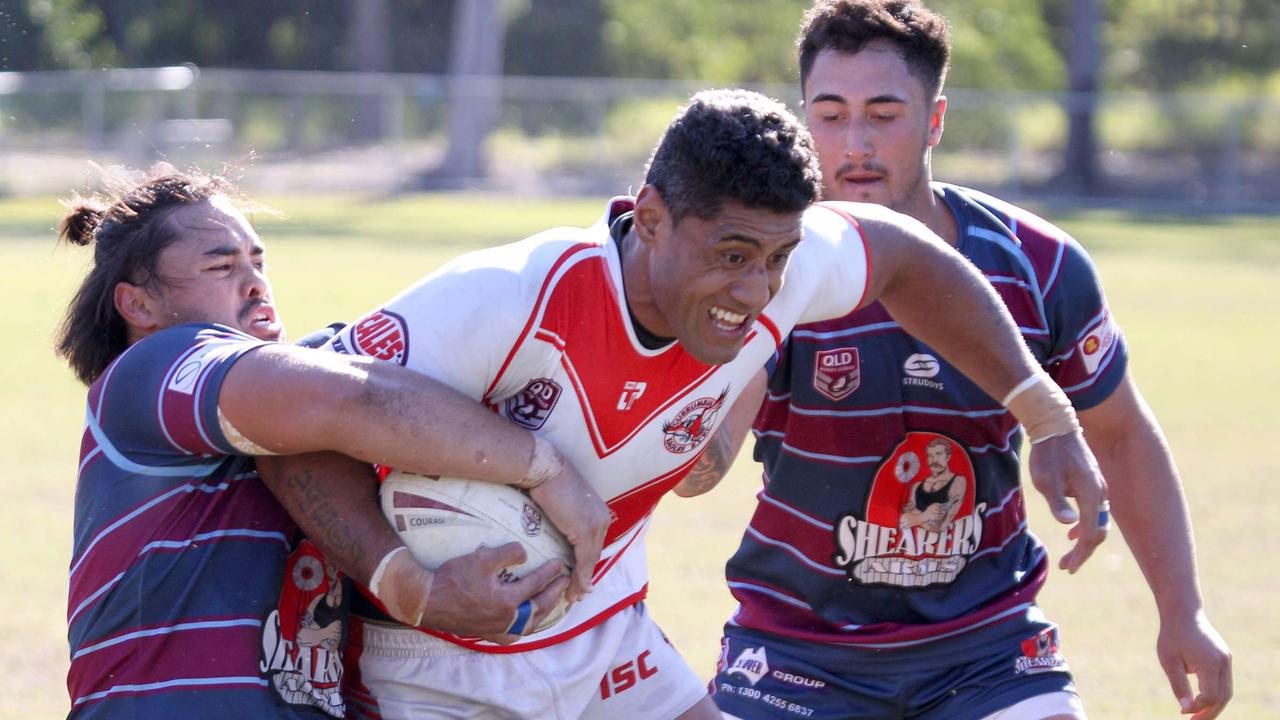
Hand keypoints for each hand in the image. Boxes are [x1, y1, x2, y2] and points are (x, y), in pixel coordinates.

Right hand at [383, 542, 569, 642]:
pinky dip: (527, 625)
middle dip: (554, 594)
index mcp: (507, 602)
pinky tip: (527, 619)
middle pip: (539, 608)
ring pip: (529, 625)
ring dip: (544, 611)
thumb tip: (525, 555)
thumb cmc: (452, 579)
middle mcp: (506, 620)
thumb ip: (508, 554)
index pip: (536, 585)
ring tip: (552, 600)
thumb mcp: (481, 559)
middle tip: (565, 582)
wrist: (427, 601)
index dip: (551, 573)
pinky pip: (515, 633)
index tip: (561, 564)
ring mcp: (497, 631)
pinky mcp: (487, 634)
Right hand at [529, 460, 610, 601]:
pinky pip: (584, 560)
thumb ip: (564, 518)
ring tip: (574, 597)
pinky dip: (580, 577)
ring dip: (582, 581)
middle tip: (577, 594)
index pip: (593, 543)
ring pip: (591, 560)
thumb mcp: (560, 503)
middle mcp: (601, 518)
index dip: (587, 563)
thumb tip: (557, 528)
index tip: (580, 578)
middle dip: (586, 576)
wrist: (545, 468)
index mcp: (597, 511)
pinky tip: (575, 589)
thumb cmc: (547, 480)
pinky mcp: (585, 530)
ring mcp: (595, 524)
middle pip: (594, 554)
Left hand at [1026, 430, 1107, 572]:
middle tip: (1068, 567)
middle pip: (1098, 531)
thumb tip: (1069, 524)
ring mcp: (1098, 487)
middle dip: (1084, 552)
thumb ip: (1058, 502)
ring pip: (1097, 521)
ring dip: (1084, 540)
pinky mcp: (1092, 482)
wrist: (1055, 426)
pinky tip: (1072, 531)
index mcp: (1091, 494)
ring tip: (1069, 556)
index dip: (1081, 553)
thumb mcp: (1046, 479)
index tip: (1069, 567)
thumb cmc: (1048, 453)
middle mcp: (1100, 493)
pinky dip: (1085, 525)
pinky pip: (1094, 511)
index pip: (1091, 533)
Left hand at [1157, 610, 1231, 718]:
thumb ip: (1178, 685)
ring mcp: (1226, 660)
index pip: (1210, 695)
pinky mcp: (1224, 658)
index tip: (1182, 712)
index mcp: (1210, 663)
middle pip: (1223, 697)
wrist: (1183, 613)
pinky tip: (1201, 701)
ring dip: (1214, 705)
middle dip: (1210, 713)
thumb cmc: (1172, 636)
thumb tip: (1186, 708)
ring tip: (1197, 716)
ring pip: (1226, 691)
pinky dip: (1215, 694)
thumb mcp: (1169, 661)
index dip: (1198, 707)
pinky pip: (1223, 682)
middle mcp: (1223, 662)